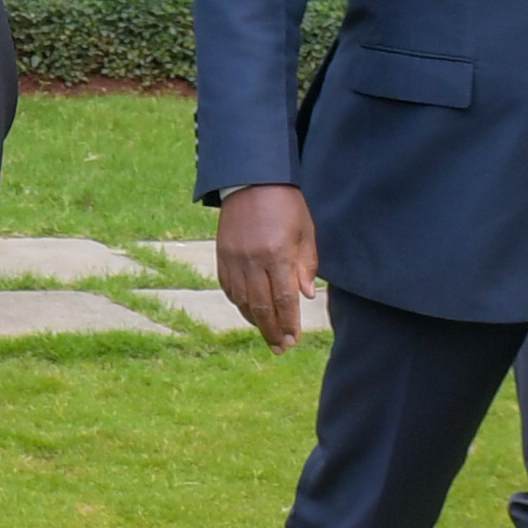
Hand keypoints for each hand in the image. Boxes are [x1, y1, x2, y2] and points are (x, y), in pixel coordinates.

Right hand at [215, 182, 317, 350]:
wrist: (251, 180)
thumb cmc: (286, 205)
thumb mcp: (305, 231)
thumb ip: (306, 265)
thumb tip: (306, 297)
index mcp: (277, 254)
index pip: (284, 299)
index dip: (289, 324)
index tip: (293, 341)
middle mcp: (252, 260)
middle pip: (261, 306)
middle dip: (272, 331)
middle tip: (280, 348)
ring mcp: (233, 259)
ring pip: (242, 301)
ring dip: (255, 322)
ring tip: (267, 334)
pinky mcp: (221, 255)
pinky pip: (228, 288)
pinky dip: (239, 304)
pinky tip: (250, 311)